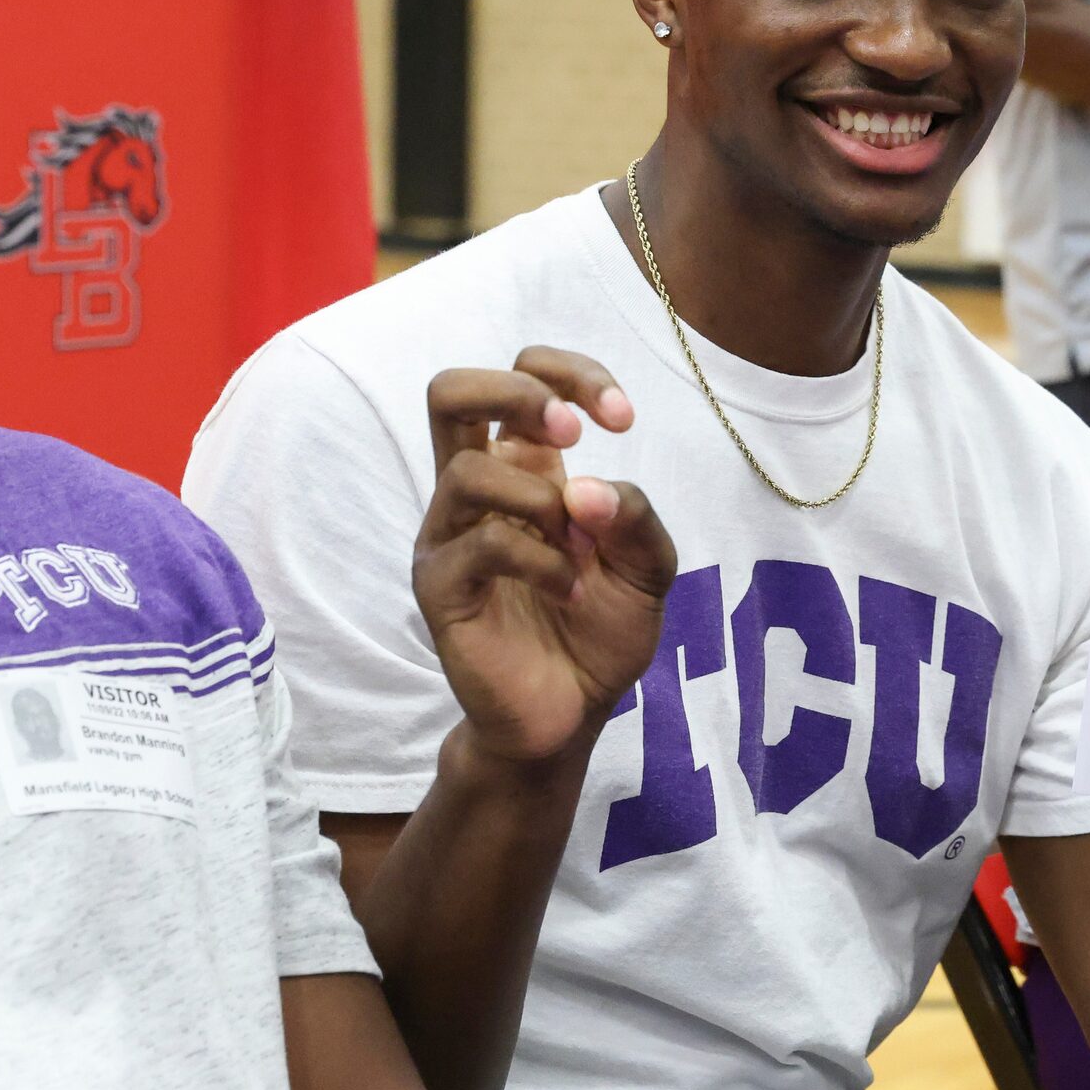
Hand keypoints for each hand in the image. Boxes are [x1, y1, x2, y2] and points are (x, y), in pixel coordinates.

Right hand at [413, 349, 676, 765]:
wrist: (570, 715)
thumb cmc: (598, 631)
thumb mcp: (648, 567)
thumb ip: (634, 517)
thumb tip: (585, 489)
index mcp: (524, 470)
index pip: (522, 375)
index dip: (572, 374)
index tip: (621, 418)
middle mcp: (476, 491)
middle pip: (449, 391)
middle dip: (519, 394)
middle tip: (572, 436)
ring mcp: (450, 537)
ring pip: (469, 471)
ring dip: (543, 502)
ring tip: (578, 550)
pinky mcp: (441, 588)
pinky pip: (480, 545)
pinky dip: (542, 562)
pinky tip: (571, 591)